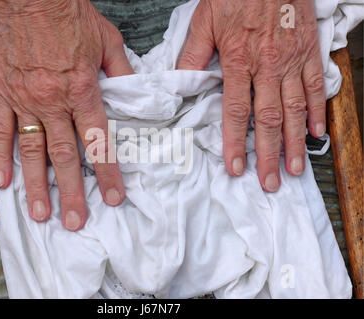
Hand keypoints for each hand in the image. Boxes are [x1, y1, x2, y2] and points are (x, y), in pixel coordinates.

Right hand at [0, 0, 132, 229]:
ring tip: (40, 213)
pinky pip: (0, 130)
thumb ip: (121, 71)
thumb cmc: (70, 14)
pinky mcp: (4, 92)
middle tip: (75, 221)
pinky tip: (2, 180)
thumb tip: (134, 91)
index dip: (107, 173)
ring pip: (32, 150)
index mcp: (82, 90)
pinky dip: (0, 156)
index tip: (112, 198)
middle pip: (64, 155)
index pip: (97, 141)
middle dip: (72, 192)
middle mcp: (53, 101)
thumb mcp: (108, 40)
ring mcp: (25, 99)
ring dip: (36, 185)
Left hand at [178, 0, 325, 191]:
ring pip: (294, 108)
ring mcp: (292, 60)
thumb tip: (177, 82)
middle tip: (270, 182)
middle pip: (268, 118)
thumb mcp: (204, 21)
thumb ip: (192, 55)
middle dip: (269, 154)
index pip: (236, 111)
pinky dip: (316, 111)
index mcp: (239, 60)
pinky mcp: (309, 52)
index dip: (236, 143)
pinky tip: (315, 132)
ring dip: (294, 142)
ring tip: (295, 168)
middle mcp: (268, 65)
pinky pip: (315, 86)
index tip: (235, 168)